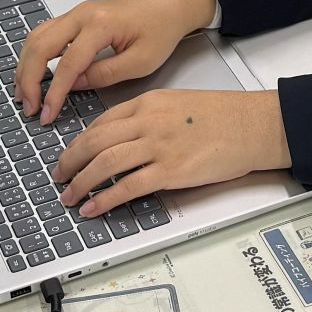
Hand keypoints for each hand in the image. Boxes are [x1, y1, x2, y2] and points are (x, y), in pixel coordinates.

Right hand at [17, 0, 218, 121]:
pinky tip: (33, 72)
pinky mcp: (75, 17)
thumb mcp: (141, 61)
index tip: (47, 114)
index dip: (54, 93)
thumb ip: (105, 74)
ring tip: (25, 94)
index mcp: (100, 24)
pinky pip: (44, 33)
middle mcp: (82, 14)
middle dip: (29, 80)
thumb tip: (74, 86)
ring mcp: (76, 13)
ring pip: (36, 38)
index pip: (66, 64)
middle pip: (40, 47)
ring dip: (25, 67)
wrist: (167, 3)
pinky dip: (33, 54)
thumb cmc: (161, 27)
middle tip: (30, 107)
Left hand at [54, 89, 288, 217]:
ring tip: (69, 196)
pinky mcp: (170, 170)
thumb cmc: (225, 116)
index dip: (79, 142)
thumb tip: (126, 140)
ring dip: (80, 182)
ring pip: (104, 164)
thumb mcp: (179, 104)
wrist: (253, 125)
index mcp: (149, 103)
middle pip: (94, 142)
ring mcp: (158, 146)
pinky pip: (127, 187)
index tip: (70, 155)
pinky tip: (93, 208)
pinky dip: (105, 199)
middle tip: (58, 176)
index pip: (102, 122)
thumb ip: (150, 118)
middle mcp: (148, 122)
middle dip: (69, 161)